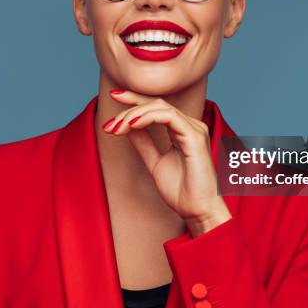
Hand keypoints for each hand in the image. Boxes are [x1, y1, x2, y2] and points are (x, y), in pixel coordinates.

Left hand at [103, 90, 231, 235]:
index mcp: (183, 130)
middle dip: (129, 108)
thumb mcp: (155, 163)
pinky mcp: (195, 136)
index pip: (157, 107)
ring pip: (160, 107)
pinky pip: (168, 117)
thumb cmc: (183, 192)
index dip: (135, 99)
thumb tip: (128, 127)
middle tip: (110, 124)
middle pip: (156, 103)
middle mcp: (191, 126)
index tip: (114, 96)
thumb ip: (144, 144)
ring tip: (117, 127)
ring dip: (134, 114)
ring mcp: (194, 129)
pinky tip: (132, 126)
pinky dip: (147, 118)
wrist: (197, 211)